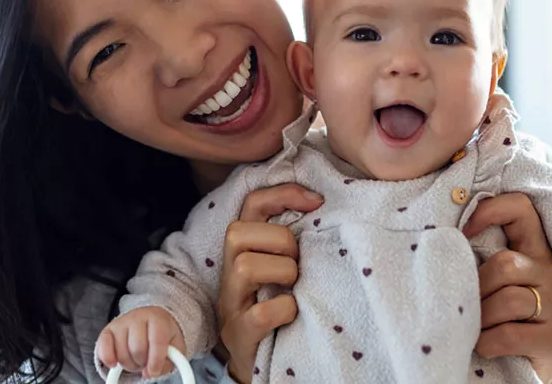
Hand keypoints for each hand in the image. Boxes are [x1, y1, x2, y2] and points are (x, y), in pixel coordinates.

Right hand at [96, 306, 184, 378]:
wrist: (151, 319)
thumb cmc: (164, 334)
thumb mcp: (175, 345)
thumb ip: (171, 360)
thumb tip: (150, 372)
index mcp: (158, 319)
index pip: (157, 341)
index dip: (155, 361)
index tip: (154, 371)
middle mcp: (138, 317)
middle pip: (137, 349)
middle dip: (142, 363)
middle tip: (146, 363)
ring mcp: (121, 322)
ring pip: (122, 353)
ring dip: (129, 364)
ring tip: (136, 359)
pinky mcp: (107, 330)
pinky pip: (103, 349)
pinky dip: (108, 360)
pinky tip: (116, 363)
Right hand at [216, 184, 322, 383]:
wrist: (260, 358)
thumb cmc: (277, 305)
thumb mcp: (282, 266)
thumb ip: (291, 241)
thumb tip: (322, 206)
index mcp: (243, 250)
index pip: (251, 204)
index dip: (282, 194)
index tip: (317, 201)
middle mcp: (230, 273)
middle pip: (238, 232)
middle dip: (280, 241)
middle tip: (298, 263)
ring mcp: (231, 304)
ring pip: (245, 267)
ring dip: (282, 272)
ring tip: (294, 287)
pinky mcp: (240, 333)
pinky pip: (260, 313)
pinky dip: (284, 310)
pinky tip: (293, 313)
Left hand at [464, 193, 551, 383]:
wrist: (535, 361)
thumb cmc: (501, 314)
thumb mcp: (491, 281)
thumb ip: (477, 258)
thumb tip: (434, 241)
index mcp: (530, 250)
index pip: (520, 209)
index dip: (490, 211)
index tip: (463, 231)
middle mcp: (547, 272)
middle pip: (506, 264)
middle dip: (477, 288)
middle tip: (467, 304)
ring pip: (509, 300)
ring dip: (480, 318)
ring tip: (474, 327)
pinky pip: (508, 335)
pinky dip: (486, 342)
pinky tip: (482, 345)